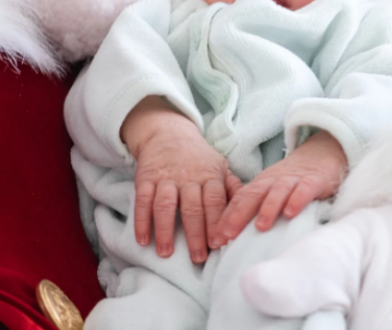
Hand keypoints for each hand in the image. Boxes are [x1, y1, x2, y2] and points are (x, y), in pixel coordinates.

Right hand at [123, 97, 243, 263]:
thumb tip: (250, 209)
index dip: (217, 223)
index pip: (215, 202)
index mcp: (210, 176)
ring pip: (166, 205)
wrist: (169, 133)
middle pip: (192, 208)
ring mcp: (166, 178)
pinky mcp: (146, 179)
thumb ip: (233, 188)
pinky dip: (141, 221)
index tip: (219, 245)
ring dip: (165, 230)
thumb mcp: (220, 167)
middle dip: (195, 234)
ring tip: (166, 253)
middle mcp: (188, 177)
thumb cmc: (199, 158)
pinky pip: (142, 201)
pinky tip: (143, 240)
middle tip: (198, 258)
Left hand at [217, 131, 347, 243]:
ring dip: (267, 209)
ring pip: (277, 192)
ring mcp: (293, 180)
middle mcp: (273, 181)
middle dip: (238, 216)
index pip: (239, 200)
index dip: (226, 218)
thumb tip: (234, 235)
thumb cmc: (293, 180)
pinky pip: (303, 190)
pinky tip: (290, 214)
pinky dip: (296, 200)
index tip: (215, 238)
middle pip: (253, 196)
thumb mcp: (271, 190)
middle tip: (227, 235)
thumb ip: (256, 207)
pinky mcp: (313, 181)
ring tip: (260, 228)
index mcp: (260, 184)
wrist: (322, 155)